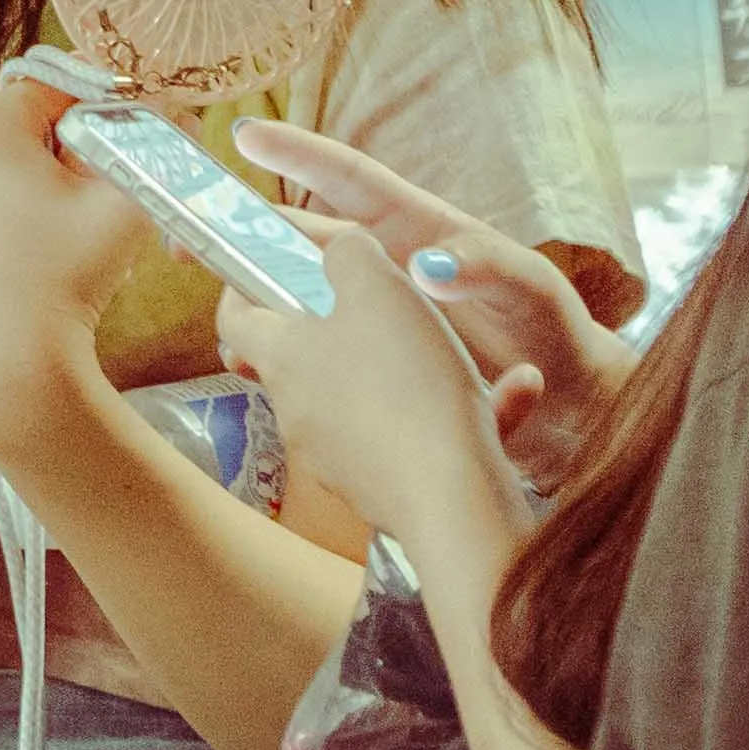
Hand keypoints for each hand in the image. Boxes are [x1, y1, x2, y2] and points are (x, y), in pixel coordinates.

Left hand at [0, 68, 153, 444]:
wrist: (3, 363)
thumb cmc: (62, 276)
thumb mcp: (123, 205)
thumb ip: (156, 148)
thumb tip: (181, 114)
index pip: (53, 81)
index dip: (101, 93)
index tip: (135, 115)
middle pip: (23, 110)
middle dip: (71, 127)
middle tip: (111, 161)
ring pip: (4, 148)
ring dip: (46, 159)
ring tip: (84, 201)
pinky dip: (18, 190)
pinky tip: (49, 230)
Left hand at [212, 213, 524, 564]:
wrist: (449, 497)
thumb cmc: (405, 382)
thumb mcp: (377, 286)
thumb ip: (347, 254)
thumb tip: (333, 251)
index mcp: (283, 358)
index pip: (235, 317)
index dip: (247, 286)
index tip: (279, 268)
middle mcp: (297, 412)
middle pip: (307, 357)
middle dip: (344, 328)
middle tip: (386, 306)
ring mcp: (336, 457)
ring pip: (366, 398)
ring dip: (410, 373)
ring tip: (463, 354)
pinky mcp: (381, 490)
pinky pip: (412, 439)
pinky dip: (452, 417)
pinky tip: (513, 394)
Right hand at [229, 122, 631, 491]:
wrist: (575, 410)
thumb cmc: (556, 333)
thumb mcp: (530, 288)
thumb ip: (484, 268)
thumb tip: (427, 265)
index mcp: (418, 231)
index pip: (351, 181)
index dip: (299, 154)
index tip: (248, 134)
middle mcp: (386, 268)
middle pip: (303, 242)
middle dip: (244, 235)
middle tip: (186, 242)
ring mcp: (377, 317)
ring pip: (300, 302)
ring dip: (258, 308)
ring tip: (222, 329)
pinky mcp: (378, 364)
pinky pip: (322, 356)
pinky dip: (288, 362)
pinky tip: (261, 377)